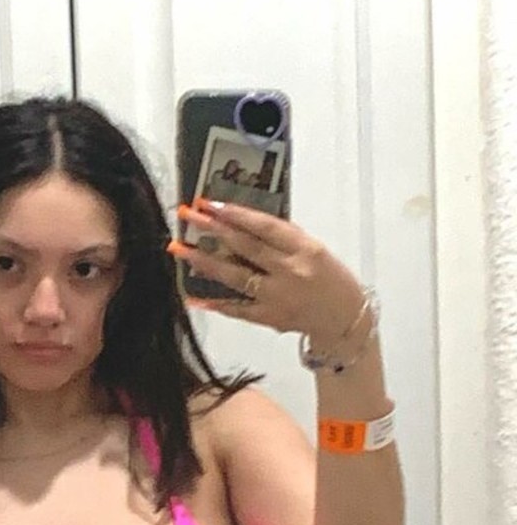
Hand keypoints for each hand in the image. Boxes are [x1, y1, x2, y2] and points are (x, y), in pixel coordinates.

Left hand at [168, 199, 366, 345]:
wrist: (345, 320)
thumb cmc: (331, 279)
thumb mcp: (313, 249)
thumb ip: (282, 238)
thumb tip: (244, 223)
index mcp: (304, 249)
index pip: (265, 227)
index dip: (236, 214)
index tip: (212, 203)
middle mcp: (289, 272)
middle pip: (244, 247)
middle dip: (213, 229)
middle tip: (188, 215)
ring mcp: (276, 297)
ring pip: (235, 276)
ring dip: (204, 262)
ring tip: (180, 249)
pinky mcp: (268, 318)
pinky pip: (236, 309)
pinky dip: (214, 302)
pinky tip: (193, 296)